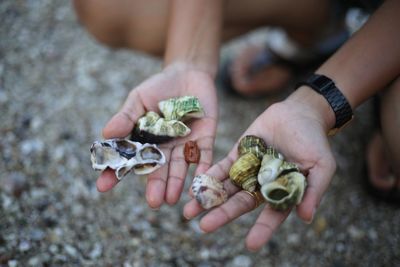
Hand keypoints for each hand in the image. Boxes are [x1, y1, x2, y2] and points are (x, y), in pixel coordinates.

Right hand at [96, 63, 217, 208]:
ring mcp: (185, 145)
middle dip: (155, 186)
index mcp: (146, 141)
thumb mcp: (139, 99)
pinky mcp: (205, 139)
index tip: (103, 186)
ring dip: (176, 182)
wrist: (189, 73)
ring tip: (171, 199)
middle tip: (153, 203)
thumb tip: (105, 135)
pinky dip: (202, 167)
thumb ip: (126, 117)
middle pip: (158, 170)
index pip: (129, 160)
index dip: (116, 173)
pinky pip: (204, 155)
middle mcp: (165, 148)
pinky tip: (199, 179)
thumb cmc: (159, 87)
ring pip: (180, 167)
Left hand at [183, 95, 335, 250]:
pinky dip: (209, 177)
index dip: (262, 229)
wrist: (300, 113)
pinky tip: (194, 186)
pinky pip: (221, 167)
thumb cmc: (315, 142)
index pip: (271, 214)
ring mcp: (248, 170)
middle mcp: (261, 185)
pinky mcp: (238, 154)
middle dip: (223, 215)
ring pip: (226, 188)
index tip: (251, 245)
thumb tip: (306, 217)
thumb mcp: (322, 166)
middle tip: (204, 227)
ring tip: (189, 212)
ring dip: (208, 199)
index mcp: (282, 192)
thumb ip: (313, 190)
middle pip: (241, 203)